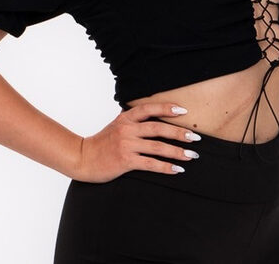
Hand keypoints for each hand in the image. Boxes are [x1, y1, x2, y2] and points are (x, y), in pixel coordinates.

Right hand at [74, 102, 201, 182]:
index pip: (149, 109)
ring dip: (177, 152)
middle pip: (158, 128)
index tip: (183, 111)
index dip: (167, 108)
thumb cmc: (102, 143)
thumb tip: (155, 118)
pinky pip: (150, 164)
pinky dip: (165, 167)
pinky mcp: (125, 161)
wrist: (83, 158)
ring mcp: (126, 145)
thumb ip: (133, 121)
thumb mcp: (116, 125)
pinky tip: (177, 170)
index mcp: (125, 118)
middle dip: (179, 132)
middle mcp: (127, 129)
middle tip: (195, 137)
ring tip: (191, 155)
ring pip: (157, 147)